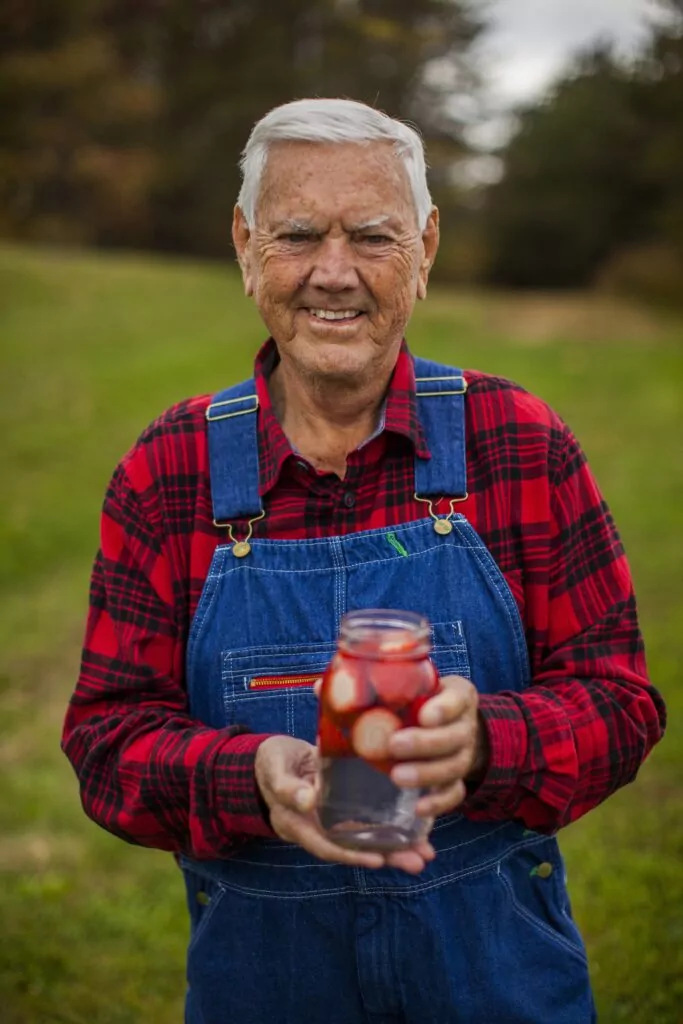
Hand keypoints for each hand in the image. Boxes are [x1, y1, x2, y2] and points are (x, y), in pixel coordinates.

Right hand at [254, 734, 435, 873]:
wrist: (273, 759)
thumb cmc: (272, 764)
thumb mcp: (275, 770)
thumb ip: (288, 787)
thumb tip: (308, 801)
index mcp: (299, 824)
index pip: (327, 845)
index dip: (352, 854)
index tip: (379, 861)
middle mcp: (319, 829)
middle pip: (353, 849)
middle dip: (387, 857)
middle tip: (418, 862)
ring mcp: (333, 820)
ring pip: (365, 838)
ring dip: (396, 847)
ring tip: (425, 853)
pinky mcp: (345, 806)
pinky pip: (368, 821)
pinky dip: (391, 826)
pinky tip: (417, 828)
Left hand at [387, 674, 488, 818]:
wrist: (453, 724)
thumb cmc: (422, 700)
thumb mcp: (411, 684)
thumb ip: (373, 684)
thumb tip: (319, 688)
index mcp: (457, 695)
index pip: (457, 699)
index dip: (444, 708)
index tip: (424, 715)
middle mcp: (466, 725)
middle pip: (454, 737)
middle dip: (425, 743)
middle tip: (394, 745)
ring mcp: (465, 754)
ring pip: (454, 767)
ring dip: (427, 774)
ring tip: (396, 776)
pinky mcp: (459, 779)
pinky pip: (455, 793)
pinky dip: (439, 803)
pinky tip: (418, 808)